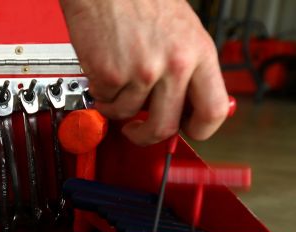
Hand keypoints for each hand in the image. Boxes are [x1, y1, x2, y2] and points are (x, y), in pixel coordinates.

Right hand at [60, 0, 229, 144]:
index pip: (213, 111)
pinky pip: (104, 100)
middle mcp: (175, 64)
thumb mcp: (182, 31)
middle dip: (145, 135)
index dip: (199, 130)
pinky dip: (99, 90)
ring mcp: (142, 72)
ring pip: (127, 114)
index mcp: (199, 53)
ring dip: (115, 105)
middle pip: (164, 127)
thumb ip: (186, 67)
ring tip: (114, 82)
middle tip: (136, 130)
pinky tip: (103, 68)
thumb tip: (183, 102)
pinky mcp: (111, 75)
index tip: (184, 131)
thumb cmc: (140, 0)